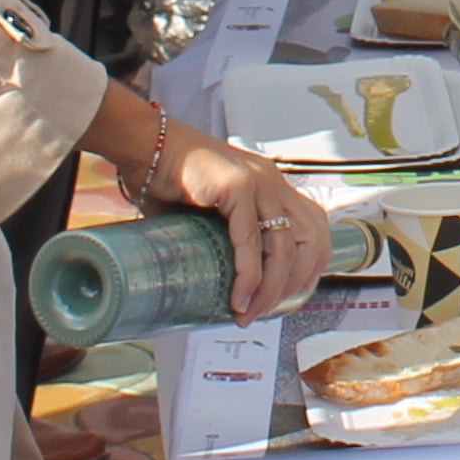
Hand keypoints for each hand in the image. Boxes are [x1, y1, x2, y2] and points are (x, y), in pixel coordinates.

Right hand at [160, 119, 334, 318]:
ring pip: (284, 247)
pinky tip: (237, 297)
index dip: (310, 268)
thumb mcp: (212, 212)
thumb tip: (223, 283)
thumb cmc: (171, 180)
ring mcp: (259, 182)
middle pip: (310, 242)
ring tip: (247, 313)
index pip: (315, 230)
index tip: (288, 298)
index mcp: (274, 186)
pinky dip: (248, 276)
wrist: (145, 145)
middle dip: (293, 286)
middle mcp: (273, 182)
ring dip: (270, 290)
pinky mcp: (236, 186)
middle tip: (265, 312)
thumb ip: (226, 238)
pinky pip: (251, 241)